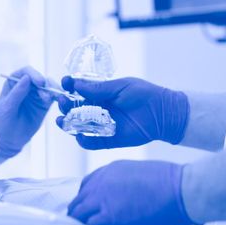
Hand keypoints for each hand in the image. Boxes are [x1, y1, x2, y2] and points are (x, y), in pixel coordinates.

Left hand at [0, 67, 53, 158]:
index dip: (34, 74)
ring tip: (53, 98)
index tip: (40, 82)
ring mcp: (36, 95)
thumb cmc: (2, 122)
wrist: (8, 140)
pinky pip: (52, 97)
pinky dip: (57, 97)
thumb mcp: (6, 108)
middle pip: (39, 78)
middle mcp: (26, 86)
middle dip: (45, 83)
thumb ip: (16, 93)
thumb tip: (26, 78)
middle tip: (47, 94)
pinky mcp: (44, 105)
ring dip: (52, 89)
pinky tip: (59, 100)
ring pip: (48, 86)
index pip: (25, 72)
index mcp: (13, 83)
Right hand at [56, 77, 188, 148]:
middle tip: (62, 101)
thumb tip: (76, 84)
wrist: (163, 114)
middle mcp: (99, 109)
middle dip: (65, 104)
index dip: (70, 86)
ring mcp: (102, 124)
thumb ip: (99, 88)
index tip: (65, 82)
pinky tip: (79, 135)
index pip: (79, 90)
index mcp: (101, 93)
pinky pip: (91, 142)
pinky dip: (83, 140)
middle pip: (74, 108)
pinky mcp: (108, 140)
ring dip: (68, 123)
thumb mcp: (121, 86)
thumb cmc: (145, 95)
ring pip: (78, 125)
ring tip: (62, 120)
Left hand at [68, 160, 195, 224]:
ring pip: (78, 214)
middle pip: (79, 200)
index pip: (87, 184)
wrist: (181, 189)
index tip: (90, 208)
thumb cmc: (172, 182)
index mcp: (111, 169)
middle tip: (84, 224)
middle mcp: (103, 181)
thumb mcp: (141, 174)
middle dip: (80, 212)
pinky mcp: (109, 218)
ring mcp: (103, 199)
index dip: (87, 199)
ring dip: (81, 224)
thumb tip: (127, 198)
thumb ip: (127, 184)